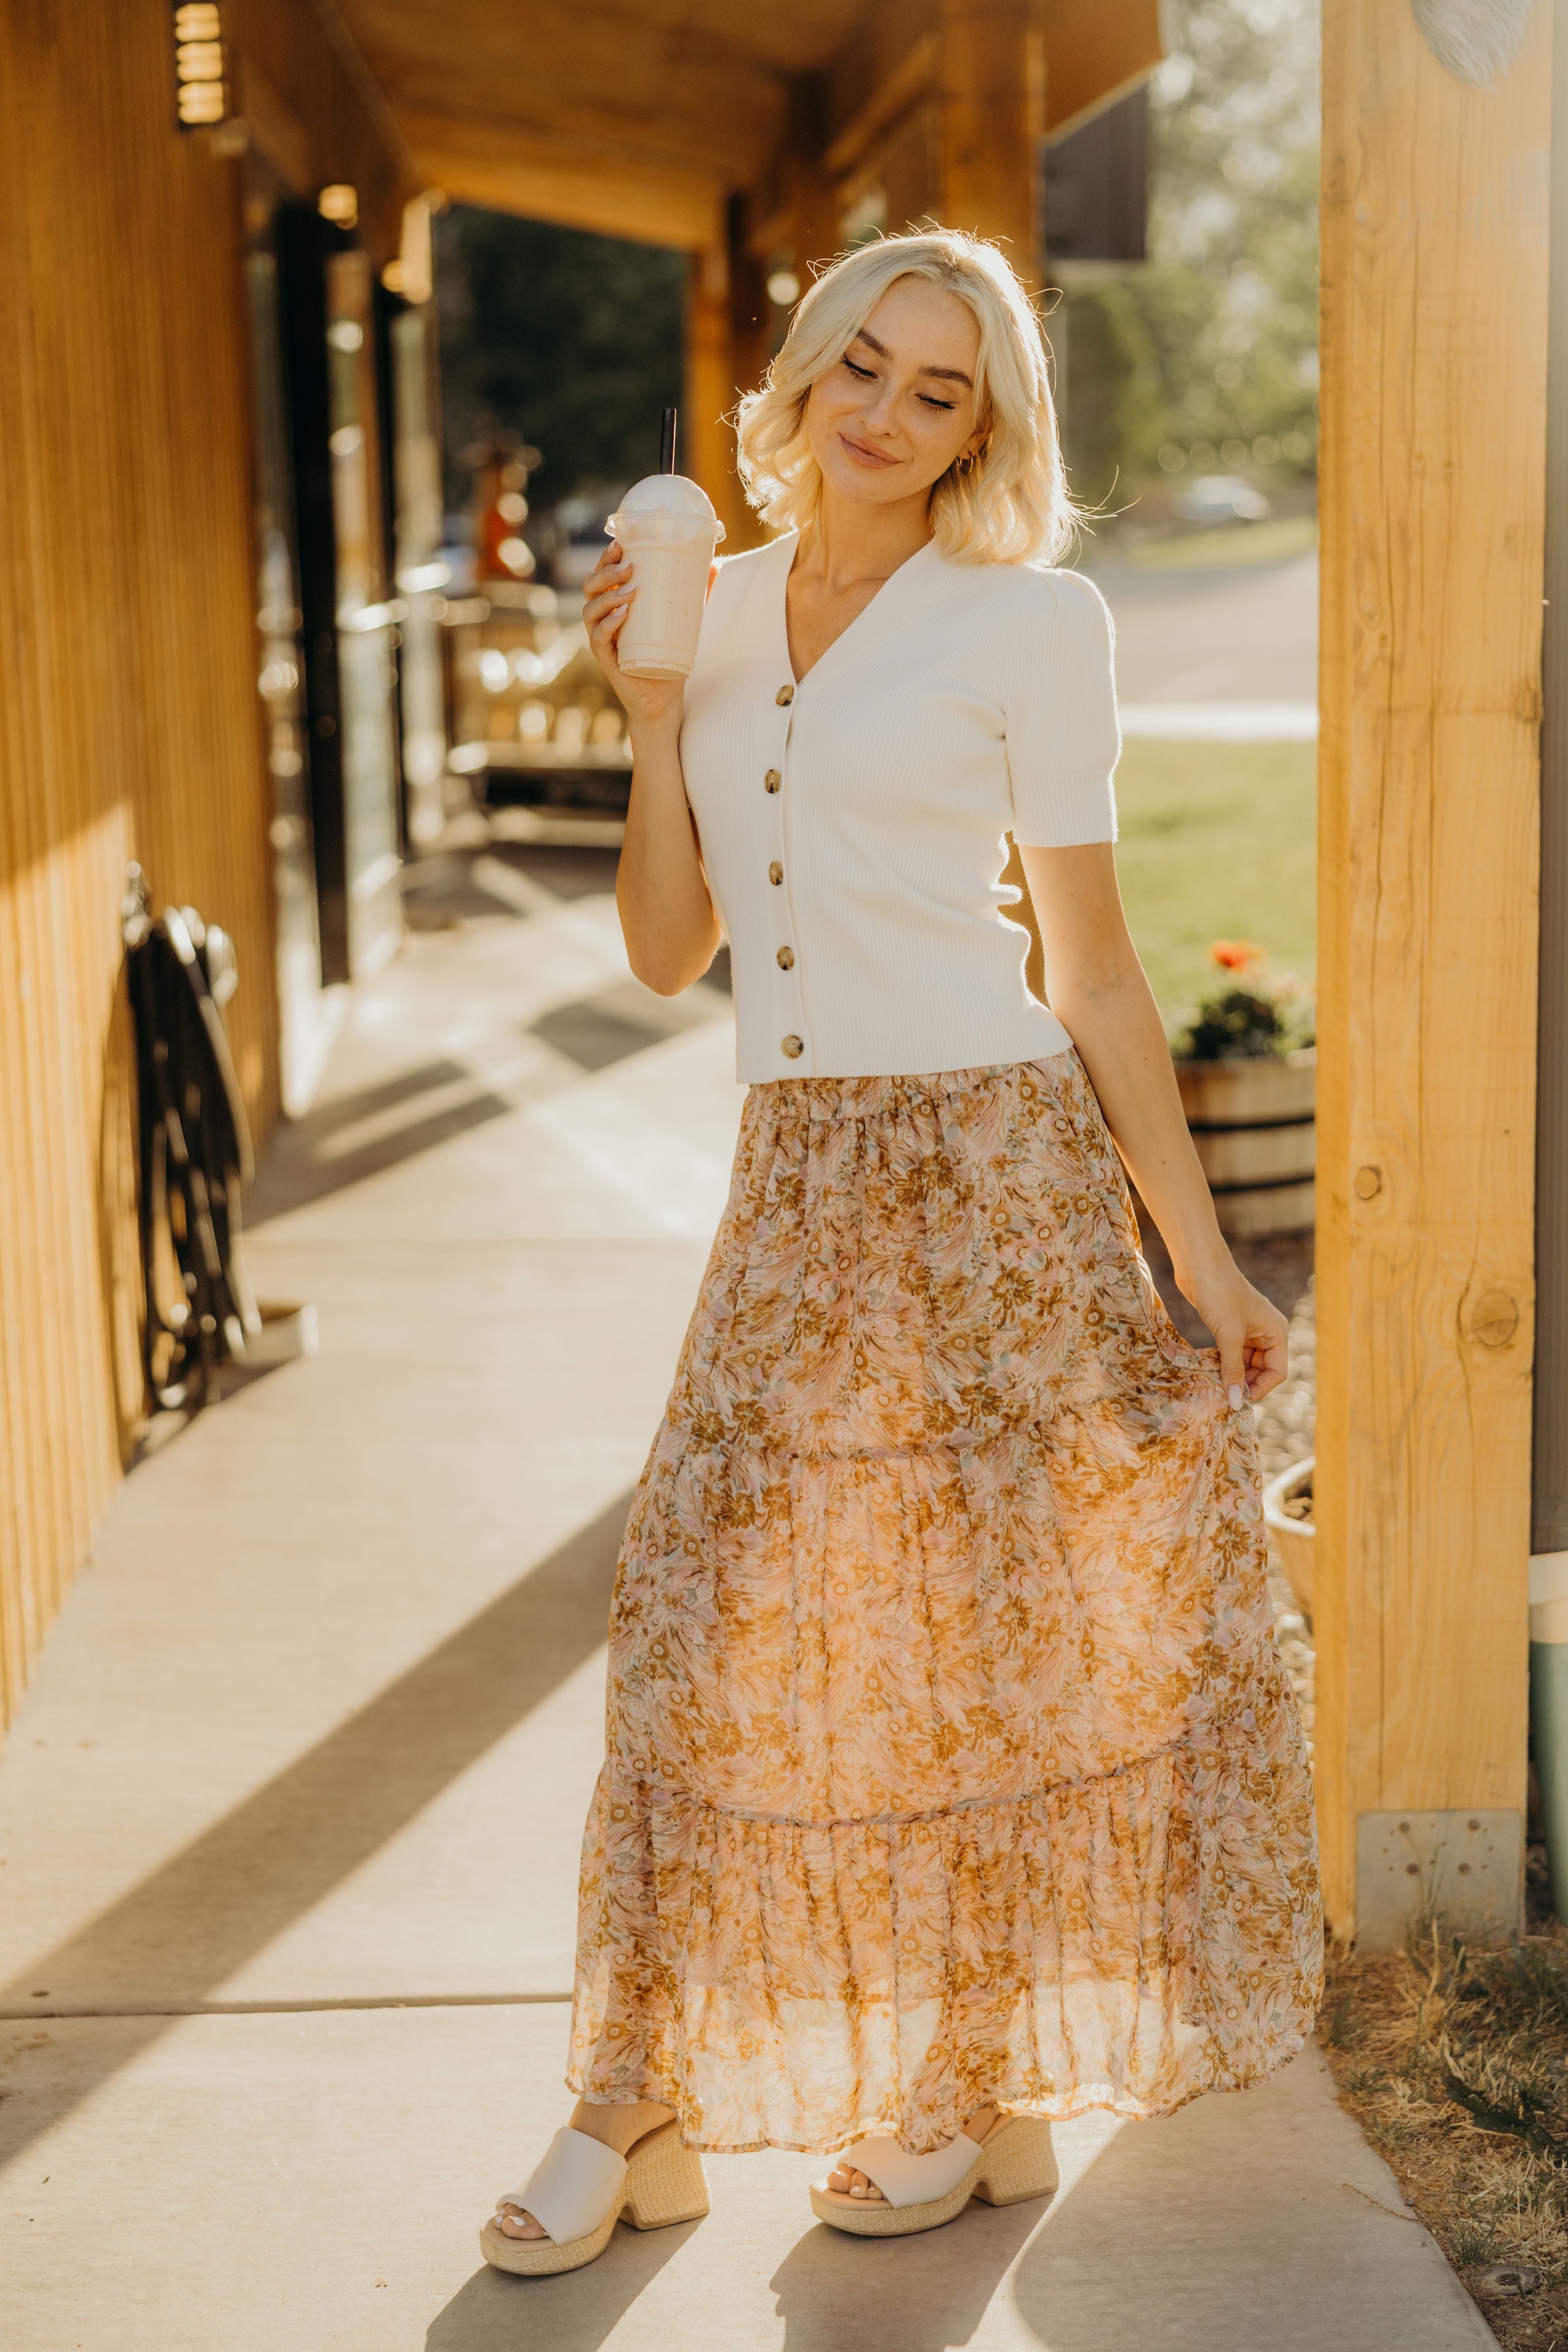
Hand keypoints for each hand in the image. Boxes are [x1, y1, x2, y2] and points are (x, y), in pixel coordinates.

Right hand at [583, 543, 684, 731]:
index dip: (606, 558)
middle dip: (606, 573)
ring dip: (608, 596)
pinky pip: (599, 639)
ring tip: (630, 591)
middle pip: (591, 587)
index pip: (602, 575)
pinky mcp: (607, 661)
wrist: (665, 699)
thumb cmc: (670, 657)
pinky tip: (623, 616)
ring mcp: (603, 640)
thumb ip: (697, 594)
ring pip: (590, 610)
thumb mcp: (684, 621)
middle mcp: (604, 620)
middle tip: (629, 567)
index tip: (621, 544)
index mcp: (615, 606)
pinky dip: (608, 625)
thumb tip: (713, 564)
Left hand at [1175, 1256, 1287, 1407]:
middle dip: (1244, 1382)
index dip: (1260, 1388)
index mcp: (1277, 1332)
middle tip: (1223, 1394)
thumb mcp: (1228, 1336)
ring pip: (1245, 1362)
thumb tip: (1236, 1403)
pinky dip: (1223, 1362)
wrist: (1199, 1265)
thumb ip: (1233, 1370)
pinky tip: (1209, 1369)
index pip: (1277, 1371)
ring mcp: (1249, 1329)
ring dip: (1231, 1373)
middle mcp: (1267, 1331)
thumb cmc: (1220, 1295)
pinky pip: (1232, 1353)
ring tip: (1214, 1383)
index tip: (1238, 1400)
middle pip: (1262, 1369)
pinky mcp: (1231, 1326)